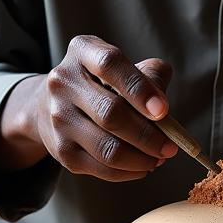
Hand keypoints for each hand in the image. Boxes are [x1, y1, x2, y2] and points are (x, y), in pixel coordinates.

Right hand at [0, 35, 178, 180]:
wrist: (51, 105)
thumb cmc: (101, 83)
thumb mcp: (124, 67)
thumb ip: (151, 76)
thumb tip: (164, 110)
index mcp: (82, 51)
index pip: (110, 65)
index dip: (139, 88)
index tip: (164, 110)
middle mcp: (63, 82)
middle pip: (110, 113)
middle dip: (148, 135)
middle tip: (171, 146)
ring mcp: (58, 117)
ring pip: (106, 148)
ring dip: (141, 158)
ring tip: (160, 158)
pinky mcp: (60, 149)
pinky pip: (100, 168)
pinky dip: (129, 171)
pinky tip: (143, 166)